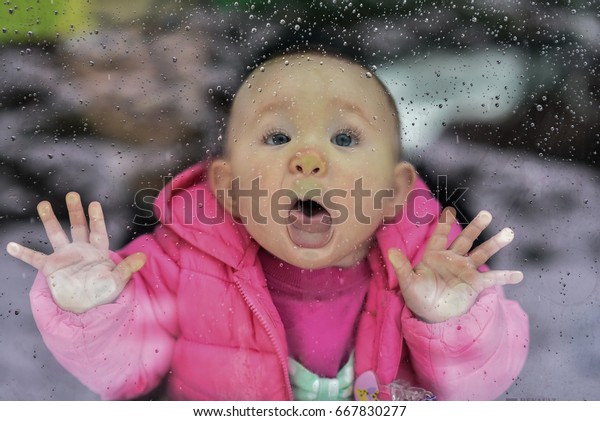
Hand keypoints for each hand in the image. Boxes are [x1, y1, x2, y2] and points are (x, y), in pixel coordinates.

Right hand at [6, 192, 145, 313]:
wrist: (86, 311)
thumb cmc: (104, 295)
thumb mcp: (117, 281)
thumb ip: (127, 268)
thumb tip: (143, 257)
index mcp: (98, 252)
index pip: (98, 231)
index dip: (96, 218)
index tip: (94, 204)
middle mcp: (81, 250)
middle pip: (78, 226)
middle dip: (75, 211)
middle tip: (72, 194)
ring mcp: (65, 258)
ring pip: (56, 234)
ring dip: (50, 220)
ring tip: (44, 204)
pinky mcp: (51, 268)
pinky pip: (34, 259)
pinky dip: (23, 253)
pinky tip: (10, 246)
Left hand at [388, 208, 522, 322]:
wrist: (431, 315)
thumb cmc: (417, 297)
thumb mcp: (407, 282)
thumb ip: (401, 267)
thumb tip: (392, 252)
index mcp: (434, 256)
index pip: (441, 236)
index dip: (445, 224)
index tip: (450, 211)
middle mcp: (452, 259)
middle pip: (466, 239)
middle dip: (475, 227)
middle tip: (487, 214)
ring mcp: (465, 271)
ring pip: (481, 253)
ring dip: (495, 244)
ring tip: (509, 233)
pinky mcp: (474, 284)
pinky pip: (492, 279)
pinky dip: (505, 277)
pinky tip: (519, 275)